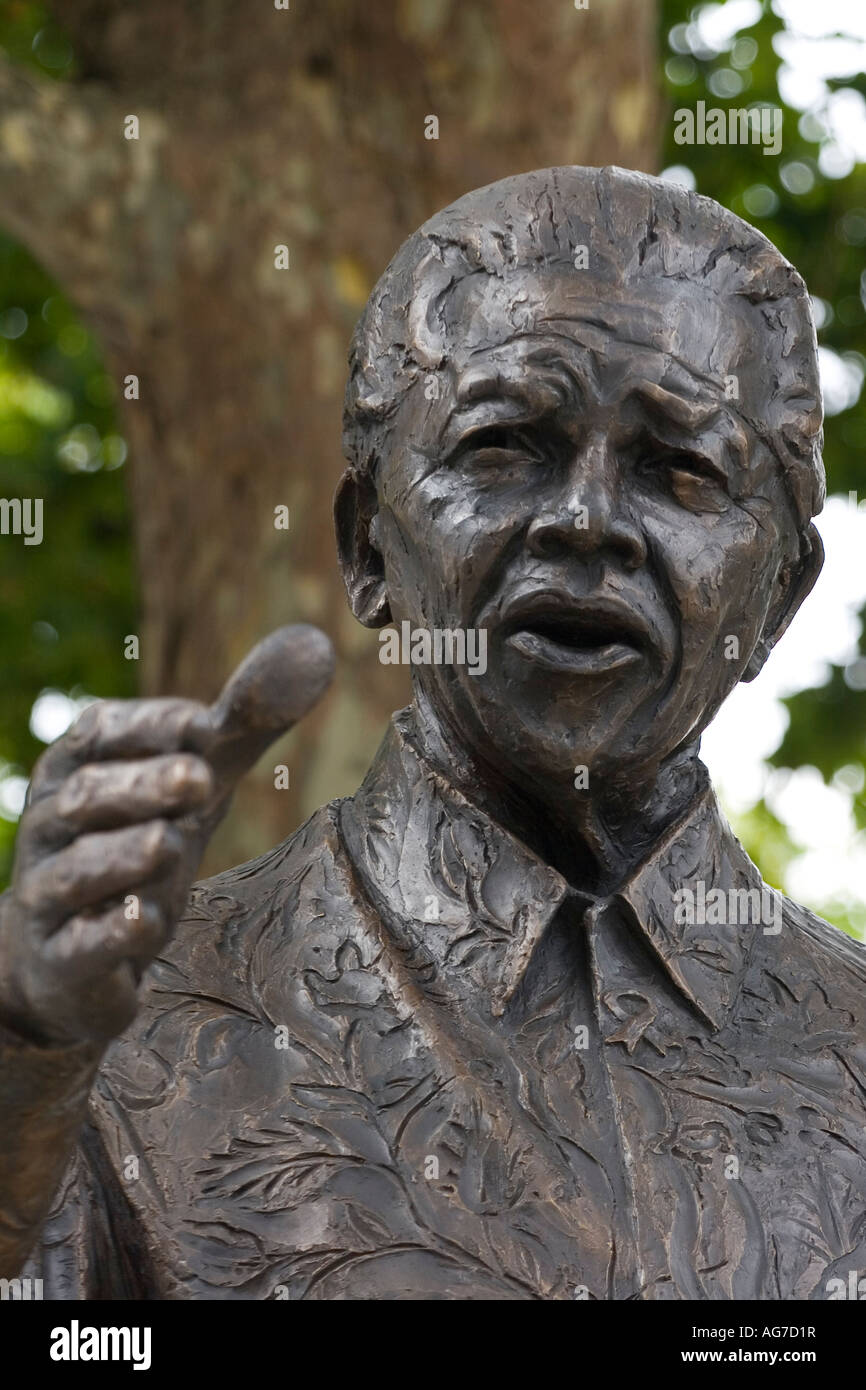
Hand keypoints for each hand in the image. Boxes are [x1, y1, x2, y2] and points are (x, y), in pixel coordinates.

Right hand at [0, 625, 333, 1046]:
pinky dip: (114, 931)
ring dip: (125, 854)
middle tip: (199, 776)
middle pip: (87, 794)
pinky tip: (147, 922)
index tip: (204, 723)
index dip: (151, 724)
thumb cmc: (136, 843)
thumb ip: (243, 725)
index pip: (102, 731)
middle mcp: (50, 824)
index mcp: (76, 767)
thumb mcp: (191, 784)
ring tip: (168, 842)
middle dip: (143, 783)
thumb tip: (315, 648)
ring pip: (77, 868)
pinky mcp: (61, 958)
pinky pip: (82, 943)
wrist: (66, 959)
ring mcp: (49, 894)